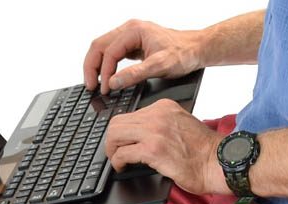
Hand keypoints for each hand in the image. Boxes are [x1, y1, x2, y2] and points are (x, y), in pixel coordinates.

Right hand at [84, 19, 206, 93]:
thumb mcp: (159, 66)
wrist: (197, 49)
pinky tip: (106, 77)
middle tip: (90, 87)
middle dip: (92, 67)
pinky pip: (112, 53)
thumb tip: (113, 83)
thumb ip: (135, 75)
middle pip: (98, 46)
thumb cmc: (183, 53)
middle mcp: (129, 30)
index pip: (109, 52)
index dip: (104, 72)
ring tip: (94, 83)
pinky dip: (105, 65)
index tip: (105, 89)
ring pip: (102, 48)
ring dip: (96, 66)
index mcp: (133, 30)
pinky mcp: (132, 44)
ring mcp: (129, 36)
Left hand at [105, 99, 230, 194]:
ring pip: (115, 135)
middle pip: (118, 122)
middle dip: (111, 139)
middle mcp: (157, 115)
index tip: (121, 142)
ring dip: (112, 150)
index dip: (122, 131)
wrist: (219, 163)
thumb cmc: (204, 151)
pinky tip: (122, 167)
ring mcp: (154, 131)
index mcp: (164, 107)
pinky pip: (123, 153)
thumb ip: (160, 124)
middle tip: (114, 152)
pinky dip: (118, 162)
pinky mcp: (152, 150)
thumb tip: (139, 136)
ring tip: (117, 160)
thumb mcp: (180, 125)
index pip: (131, 114)